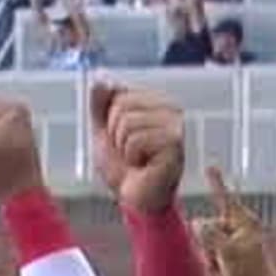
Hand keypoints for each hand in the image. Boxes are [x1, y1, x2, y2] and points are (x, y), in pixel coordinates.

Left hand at [93, 79, 183, 215]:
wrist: (136, 197)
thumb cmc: (123, 167)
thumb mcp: (103, 132)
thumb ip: (100, 105)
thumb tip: (99, 78)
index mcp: (155, 101)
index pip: (116, 93)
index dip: (109, 121)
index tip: (121, 139)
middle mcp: (171, 108)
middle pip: (120, 106)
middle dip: (115, 134)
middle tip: (130, 152)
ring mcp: (176, 124)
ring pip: (127, 123)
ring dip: (123, 148)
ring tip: (138, 159)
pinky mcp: (175, 142)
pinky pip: (136, 140)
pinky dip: (132, 157)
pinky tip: (146, 165)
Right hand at [195, 164, 275, 275]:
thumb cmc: (249, 270)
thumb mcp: (229, 251)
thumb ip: (209, 235)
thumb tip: (195, 222)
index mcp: (242, 220)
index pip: (224, 197)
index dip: (216, 181)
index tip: (211, 166)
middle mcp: (234, 226)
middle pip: (205, 223)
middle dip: (206, 240)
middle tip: (223, 257)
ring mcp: (227, 239)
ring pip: (201, 238)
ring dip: (207, 252)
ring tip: (224, 264)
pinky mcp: (221, 251)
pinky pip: (203, 249)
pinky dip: (208, 259)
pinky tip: (222, 269)